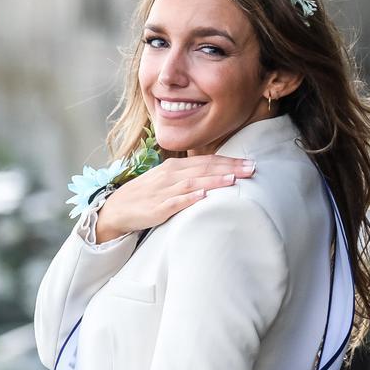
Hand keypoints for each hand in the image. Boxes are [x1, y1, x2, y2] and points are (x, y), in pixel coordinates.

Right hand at [94, 155, 255, 242]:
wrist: (117, 209)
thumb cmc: (146, 195)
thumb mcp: (167, 180)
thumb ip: (189, 176)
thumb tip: (216, 175)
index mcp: (174, 167)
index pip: (206, 161)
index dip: (229, 161)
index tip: (250, 163)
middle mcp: (169, 176)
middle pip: (203, 169)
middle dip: (229, 168)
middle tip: (252, 169)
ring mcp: (163, 191)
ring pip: (192, 183)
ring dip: (213, 180)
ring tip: (233, 179)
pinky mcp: (156, 208)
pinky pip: (174, 202)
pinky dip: (188, 198)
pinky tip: (202, 195)